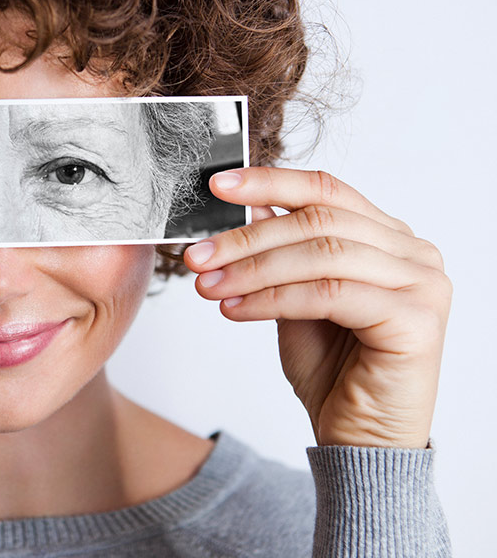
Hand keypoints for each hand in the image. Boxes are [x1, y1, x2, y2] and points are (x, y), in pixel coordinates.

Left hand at [183, 167, 450, 447]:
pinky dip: (273, 299)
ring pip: (321, 255)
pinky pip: (329, 294)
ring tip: (209, 286)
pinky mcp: (416, 320)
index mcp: (389, 238)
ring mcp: (422, 284)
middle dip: (247, 237)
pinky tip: (235, 309)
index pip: (326, 191)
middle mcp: (414, 253)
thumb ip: (281, 253)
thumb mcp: (295, 299)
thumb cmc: (333, 371)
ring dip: (253, 269)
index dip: (270, 182)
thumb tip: (251, 207)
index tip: (218, 185)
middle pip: (318, 220)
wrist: (358, 438)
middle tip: (198, 255)